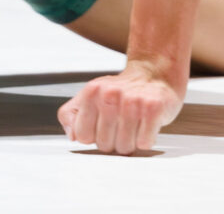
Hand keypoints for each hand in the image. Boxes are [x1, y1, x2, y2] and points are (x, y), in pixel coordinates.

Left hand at [56, 61, 184, 153]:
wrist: (150, 76)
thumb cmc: (118, 92)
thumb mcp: (88, 97)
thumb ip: (70, 114)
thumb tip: (72, 136)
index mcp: (91, 92)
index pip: (83, 135)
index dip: (93, 138)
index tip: (99, 129)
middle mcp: (110, 95)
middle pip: (104, 144)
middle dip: (112, 142)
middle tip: (119, 128)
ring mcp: (132, 101)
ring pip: (125, 146)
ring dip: (129, 143)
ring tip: (132, 128)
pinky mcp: (153, 108)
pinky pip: (144, 143)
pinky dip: (145, 140)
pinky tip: (144, 126)